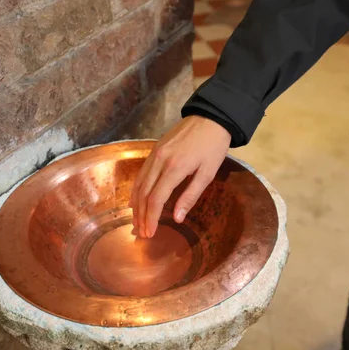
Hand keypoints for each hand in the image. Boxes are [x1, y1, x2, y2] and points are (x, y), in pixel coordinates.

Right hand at [129, 116, 231, 237]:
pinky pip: (141, 173)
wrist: (210, 117)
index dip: (151, 218)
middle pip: (144, 193)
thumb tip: (177, 218)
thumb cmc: (213, 146)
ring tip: (137, 221)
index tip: (150, 233)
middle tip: (142, 233)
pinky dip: (136, 189)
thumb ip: (190, 196)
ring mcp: (155, 154)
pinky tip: (135, 200)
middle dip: (142, 215)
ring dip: (136, 205)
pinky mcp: (154, 149)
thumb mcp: (208, 173)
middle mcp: (160, 161)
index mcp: (175, 168)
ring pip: (139, 183)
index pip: (156, 199)